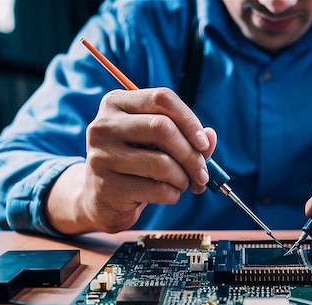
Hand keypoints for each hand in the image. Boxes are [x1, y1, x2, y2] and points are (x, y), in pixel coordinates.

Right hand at [45, 88, 216, 233]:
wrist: (101, 199)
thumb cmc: (136, 164)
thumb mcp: (158, 143)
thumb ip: (186, 136)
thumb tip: (210, 137)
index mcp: (117, 103)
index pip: (162, 98)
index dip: (190, 120)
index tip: (203, 143)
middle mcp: (104, 125)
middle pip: (162, 128)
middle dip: (192, 154)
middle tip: (203, 173)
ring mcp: (102, 155)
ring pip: (162, 163)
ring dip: (184, 178)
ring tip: (183, 184)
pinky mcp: (107, 186)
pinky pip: (157, 189)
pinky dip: (173, 195)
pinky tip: (168, 195)